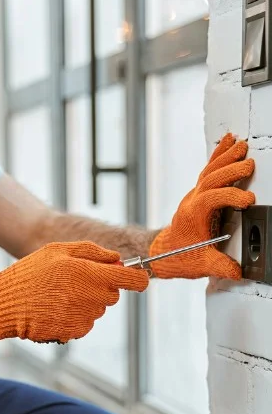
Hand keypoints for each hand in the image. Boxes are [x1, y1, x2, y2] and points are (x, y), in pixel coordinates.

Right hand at [0, 241, 148, 346]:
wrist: (6, 304)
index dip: (138, 278)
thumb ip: (92, 252)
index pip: (131, 278)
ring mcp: (85, 317)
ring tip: (59, 296)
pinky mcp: (76, 331)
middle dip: (101, 288)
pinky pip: (85, 323)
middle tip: (75, 282)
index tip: (137, 278)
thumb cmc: (30, 274)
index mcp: (90, 273)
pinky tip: (56, 310)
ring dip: (86, 303)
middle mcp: (92, 297)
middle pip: (113, 294)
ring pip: (98, 309)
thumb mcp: (58, 251)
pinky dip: (75, 317)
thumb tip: (117, 258)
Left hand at [150, 133, 254, 278]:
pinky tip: (229, 142)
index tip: (248, 201)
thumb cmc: (180, 256)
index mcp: (192, 216)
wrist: (163, 252)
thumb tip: (237, 271)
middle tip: (249, 165)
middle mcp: (192, 202)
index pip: (211, 199)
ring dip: (226, 157)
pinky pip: (208, 170)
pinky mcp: (199, 193)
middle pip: (210, 179)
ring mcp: (194, 195)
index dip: (229, 197)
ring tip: (242, 145)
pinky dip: (219, 155)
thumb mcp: (202, 265)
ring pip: (209, 171)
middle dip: (229, 170)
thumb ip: (220, 267)